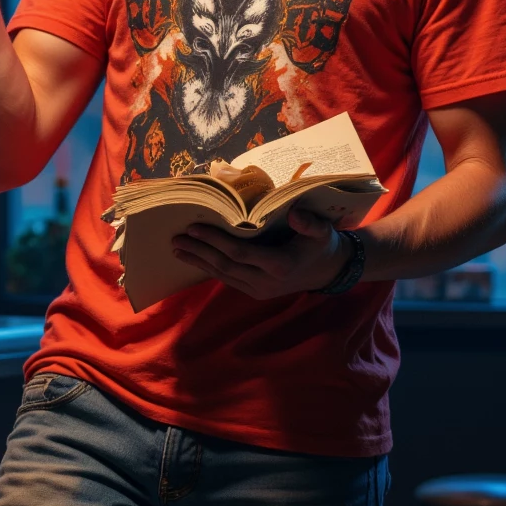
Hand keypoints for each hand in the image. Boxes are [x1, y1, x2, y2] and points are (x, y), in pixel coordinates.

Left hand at [173, 207, 350, 299]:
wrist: (328, 271)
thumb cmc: (322, 245)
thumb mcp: (323, 230)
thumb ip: (310, 223)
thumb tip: (293, 213)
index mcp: (280, 266)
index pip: (239, 253)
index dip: (215, 241)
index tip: (195, 228)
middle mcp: (265, 282)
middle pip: (225, 265)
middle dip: (199, 251)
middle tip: (176, 238)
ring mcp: (259, 290)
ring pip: (223, 275)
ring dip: (199, 262)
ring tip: (177, 250)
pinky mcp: (255, 292)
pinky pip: (228, 279)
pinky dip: (210, 268)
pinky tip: (196, 259)